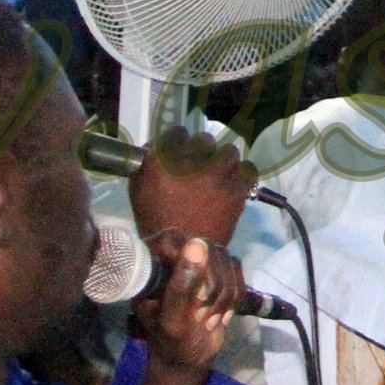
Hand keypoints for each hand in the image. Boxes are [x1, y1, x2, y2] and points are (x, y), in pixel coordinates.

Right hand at [129, 125, 257, 247]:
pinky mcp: (235, 189)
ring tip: (221, 175)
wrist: (182, 250)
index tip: (182, 152)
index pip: (177, 133)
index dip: (180, 142)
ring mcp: (216, 174)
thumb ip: (145, 164)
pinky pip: (246, 170)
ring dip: (224, 162)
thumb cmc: (155, 222)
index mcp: (163, 160)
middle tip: (202, 166)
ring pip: (229, 152)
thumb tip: (155, 148)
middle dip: (203, 152)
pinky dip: (241, 176)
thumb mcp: (137, 190)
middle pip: (205, 141)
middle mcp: (191, 161)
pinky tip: (234, 184)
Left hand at [131, 233, 241, 373]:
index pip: (171, 240)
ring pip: (224, 257)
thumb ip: (182, 287)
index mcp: (150, 264)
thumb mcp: (174, 321)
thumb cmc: (172, 342)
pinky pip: (236, 266)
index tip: (195, 298)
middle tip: (201, 315)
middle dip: (211, 287)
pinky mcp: (217, 268)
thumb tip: (197, 244)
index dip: (189, 265)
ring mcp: (196, 259)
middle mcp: (171, 254)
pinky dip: (235, 293)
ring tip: (209, 317)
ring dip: (225, 294)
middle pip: (204, 247)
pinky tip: (222, 312)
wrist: (190, 357)